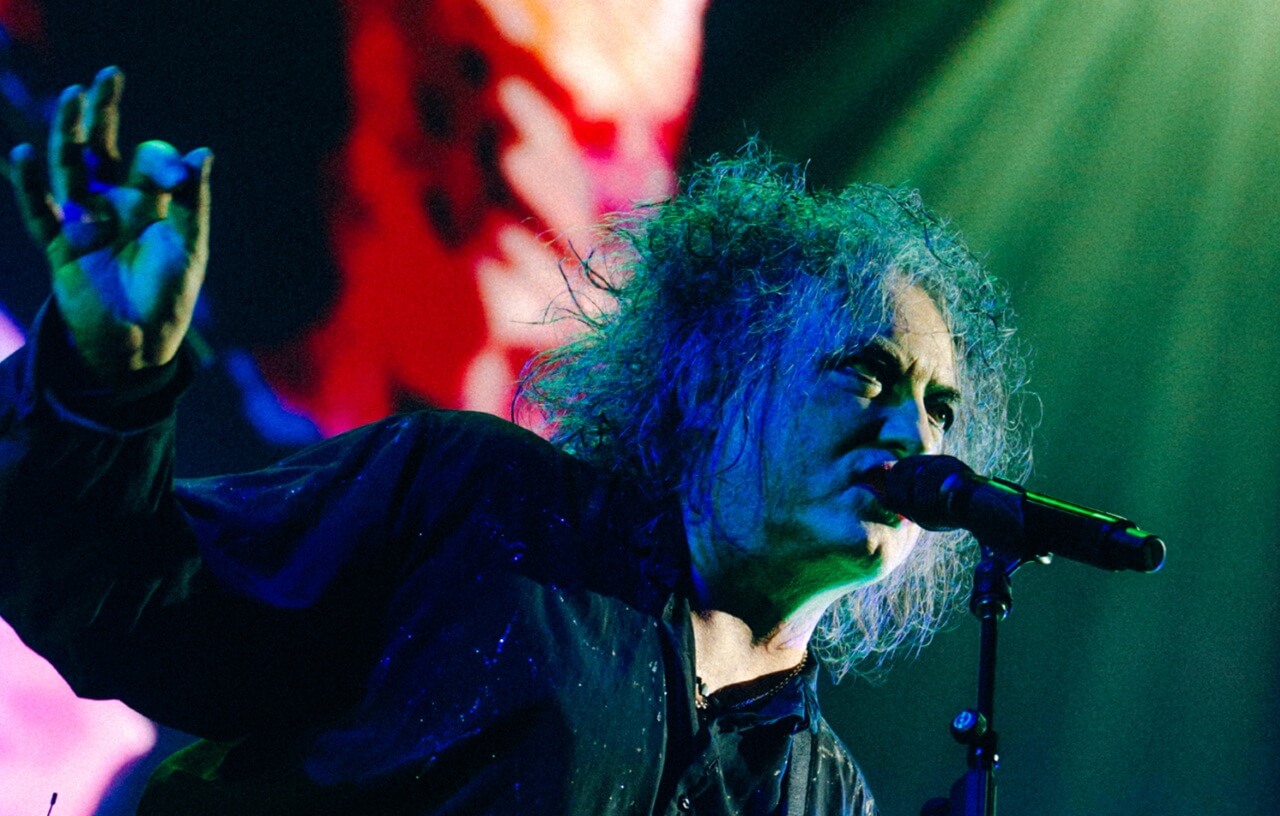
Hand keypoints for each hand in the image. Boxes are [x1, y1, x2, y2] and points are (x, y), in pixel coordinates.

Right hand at [8, 66, 211, 380]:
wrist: (142, 342)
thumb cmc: (170, 294)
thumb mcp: (188, 246)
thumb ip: (192, 202)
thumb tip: (203, 153)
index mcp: (147, 202)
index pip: (147, 160)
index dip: (160, 161)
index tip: (175, 178)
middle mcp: (111, 204)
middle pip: (100, 148)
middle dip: (102, 114)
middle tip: (107, 76)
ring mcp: (82, 223)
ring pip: (69, 169)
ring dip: (69, 135)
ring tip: (71, 99)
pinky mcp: (59, 248)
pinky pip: (40, 212)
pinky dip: (31, 186)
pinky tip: (25, 154)